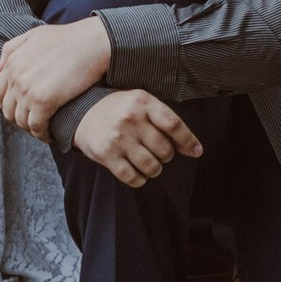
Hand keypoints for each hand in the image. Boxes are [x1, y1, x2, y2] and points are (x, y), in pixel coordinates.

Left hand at [0, 15, 113, 137]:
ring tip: (43, 128)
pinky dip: (42, 134)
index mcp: (13, 62)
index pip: (0, 93)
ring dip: (30, 128)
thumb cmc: (69, 38)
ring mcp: (28, 90)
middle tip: (33, 121)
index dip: (9, 104)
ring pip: (21, 121)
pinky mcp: (44, 102)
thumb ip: (11, 49)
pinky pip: (36, 126)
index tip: (22, 109)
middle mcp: (16, 77)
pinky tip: (50, 134)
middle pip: (8, 110)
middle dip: (18, 118)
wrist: (93, 43)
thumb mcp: (34, 35)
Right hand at [72, 87, 205, 185]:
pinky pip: (132, 177)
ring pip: (151, 166)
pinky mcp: (106, 155)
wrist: (83, 111)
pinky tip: (139, 172)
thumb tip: (192, 148)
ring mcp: (118, 138)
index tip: (197, 151)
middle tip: (161, 153)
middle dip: (167, 156)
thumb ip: (165, 122)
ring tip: (150, 163)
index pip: (173, 124)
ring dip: (155, 169)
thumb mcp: (142, 104)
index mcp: (143, 101)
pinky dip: (140, 179)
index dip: (188, 140)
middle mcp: (131, 119)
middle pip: (164, 149)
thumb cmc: (120, 108)